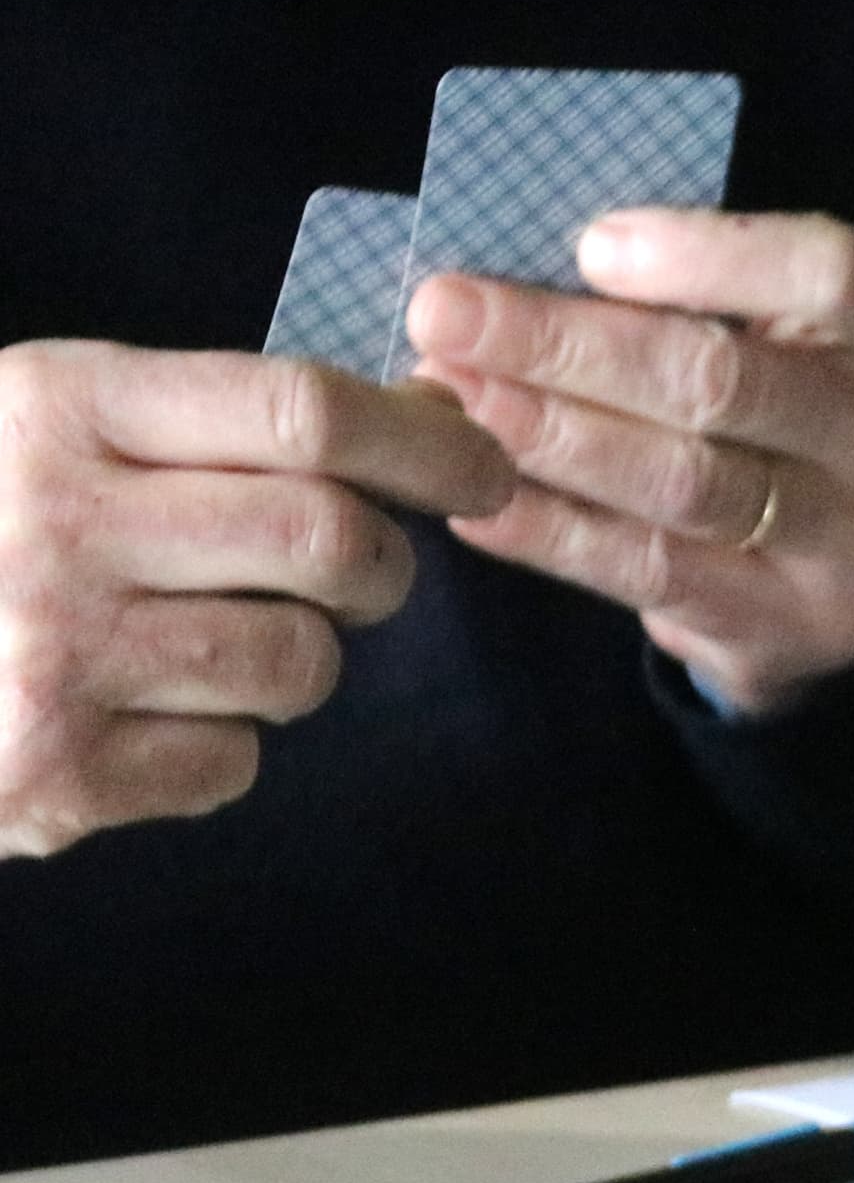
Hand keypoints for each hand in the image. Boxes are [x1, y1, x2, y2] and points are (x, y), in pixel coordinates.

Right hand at [0, 340, 512, 853]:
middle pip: (334, 541)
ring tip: (213, 639)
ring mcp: (54, 656)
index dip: (425, 439)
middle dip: (380, 564)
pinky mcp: (55, 773)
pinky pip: (235, 762)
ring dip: (298, 657)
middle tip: (355, 572)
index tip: (479, 462)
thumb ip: (200, 420)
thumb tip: (419, 414)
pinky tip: (136, 713)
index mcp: (57, 409)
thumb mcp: (44, 422)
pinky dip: (216, 747)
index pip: (302, 411)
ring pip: (303, 663)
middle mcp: (55, 524)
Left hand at [405, 209, 853, 711]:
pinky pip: (659, 573)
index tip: (588, 248)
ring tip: (448, 398)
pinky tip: (474, 498)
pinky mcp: (805, 623)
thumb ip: (676, 286)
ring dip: (550, 436)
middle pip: (725, 382)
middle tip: (443, 315)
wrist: (825, 554)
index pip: (832, 275)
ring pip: (687, 482)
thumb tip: (504, 265)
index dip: (709, 255)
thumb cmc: (767, 393)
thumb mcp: (762, 319)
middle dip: (565, 345)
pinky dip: (554, 532)